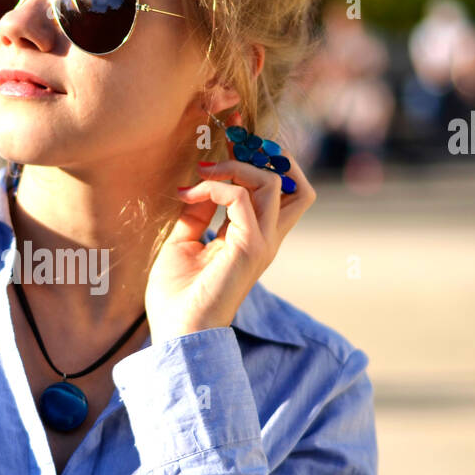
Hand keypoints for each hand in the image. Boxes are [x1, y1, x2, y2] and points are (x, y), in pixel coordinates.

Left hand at [145, 146, 314, 341]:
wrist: (177, 334)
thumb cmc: (177, 298)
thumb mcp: (184, 242)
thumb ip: (198, 213)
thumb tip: (200, 184)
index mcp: (254, 238)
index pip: (277, 190)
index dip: (260, 159)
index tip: (229, 139)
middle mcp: (266, 238)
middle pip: (297, 185)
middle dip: (267, 155)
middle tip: (231, 146)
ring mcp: (263, 243)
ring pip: (275, 182)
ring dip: (236, 166)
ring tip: (203, 171)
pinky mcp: (251, 248)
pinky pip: (244, 198)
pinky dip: (218, 185)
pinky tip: (191, 192)